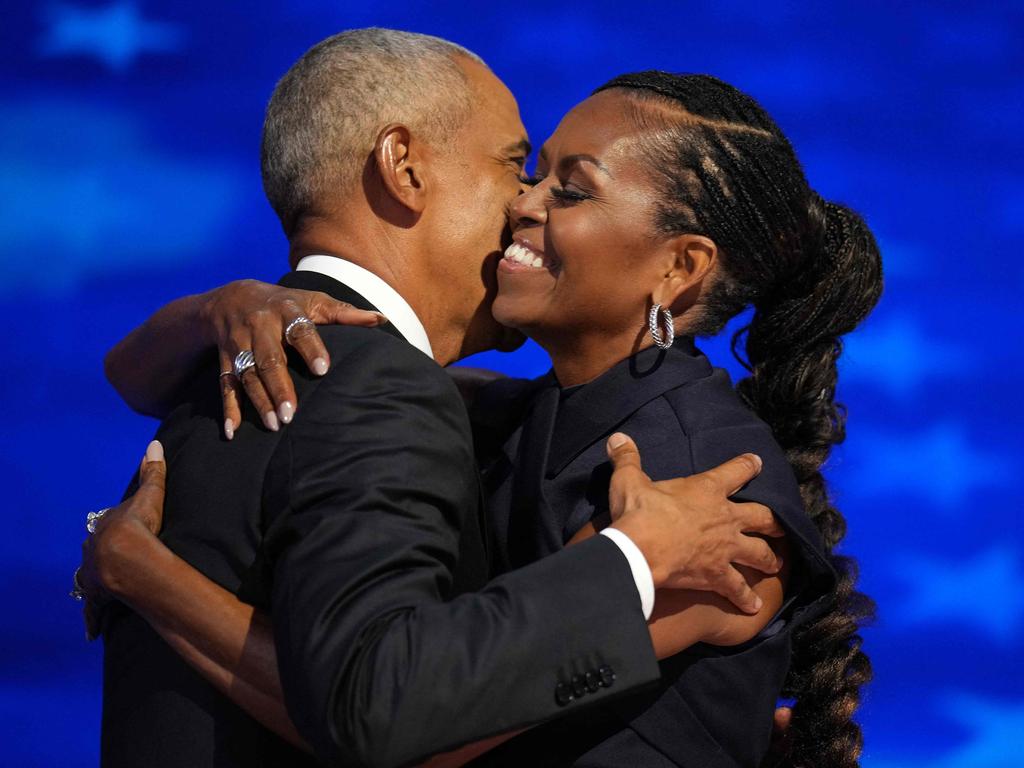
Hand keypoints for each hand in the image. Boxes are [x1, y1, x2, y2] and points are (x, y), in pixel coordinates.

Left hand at [78, 440, 166, 639]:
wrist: (125, 557)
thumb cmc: (139, 526)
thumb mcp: (150, 497)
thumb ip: (153, 472)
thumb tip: (155, 443)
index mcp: (105, 527)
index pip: (109, 523)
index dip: (117, 525)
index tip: (125, 527)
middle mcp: (94, 550)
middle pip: (95, 549)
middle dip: (102, 552)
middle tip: (114, 557)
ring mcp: (93, 574)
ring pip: (89, 577)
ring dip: (94, 581)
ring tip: (103, 586)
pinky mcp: (98, 597)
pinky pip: (93, 610)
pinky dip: (92, 620)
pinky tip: (91, 633)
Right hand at [199, 279, 386, 436]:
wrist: (231, 298)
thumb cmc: (286, 304)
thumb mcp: (313, 301)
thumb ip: (345, 313)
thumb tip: (381, 319)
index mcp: (286, 310)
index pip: (299, 329)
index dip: (311, 348)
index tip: (323, 370)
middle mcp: (259, 326)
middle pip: (269, 358)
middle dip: (279, 386)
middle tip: (291, 413)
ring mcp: (239, 344)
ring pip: (247, 374)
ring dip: (259, 401)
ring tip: (274, 425)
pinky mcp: (225, 360)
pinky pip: (224, 385)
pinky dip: (228, 409)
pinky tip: (232, 431)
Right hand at [605, 433, 783, 613]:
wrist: (641, 549)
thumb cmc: (639, 511)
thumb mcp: (629, 480)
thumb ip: (627, 459)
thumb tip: (617, 438)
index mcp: (707, 489)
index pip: (735, 471)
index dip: (747, 465)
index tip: (757, 462)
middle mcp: (725, 518)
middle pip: (762, 517)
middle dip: (773, 522)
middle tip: (781, 526)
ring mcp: (726, 549)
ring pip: (759, 553)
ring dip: (769, 559)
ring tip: (776, 564)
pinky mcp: (718, 575)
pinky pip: (738, 588)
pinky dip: (746, 598)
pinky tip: (753, 606)